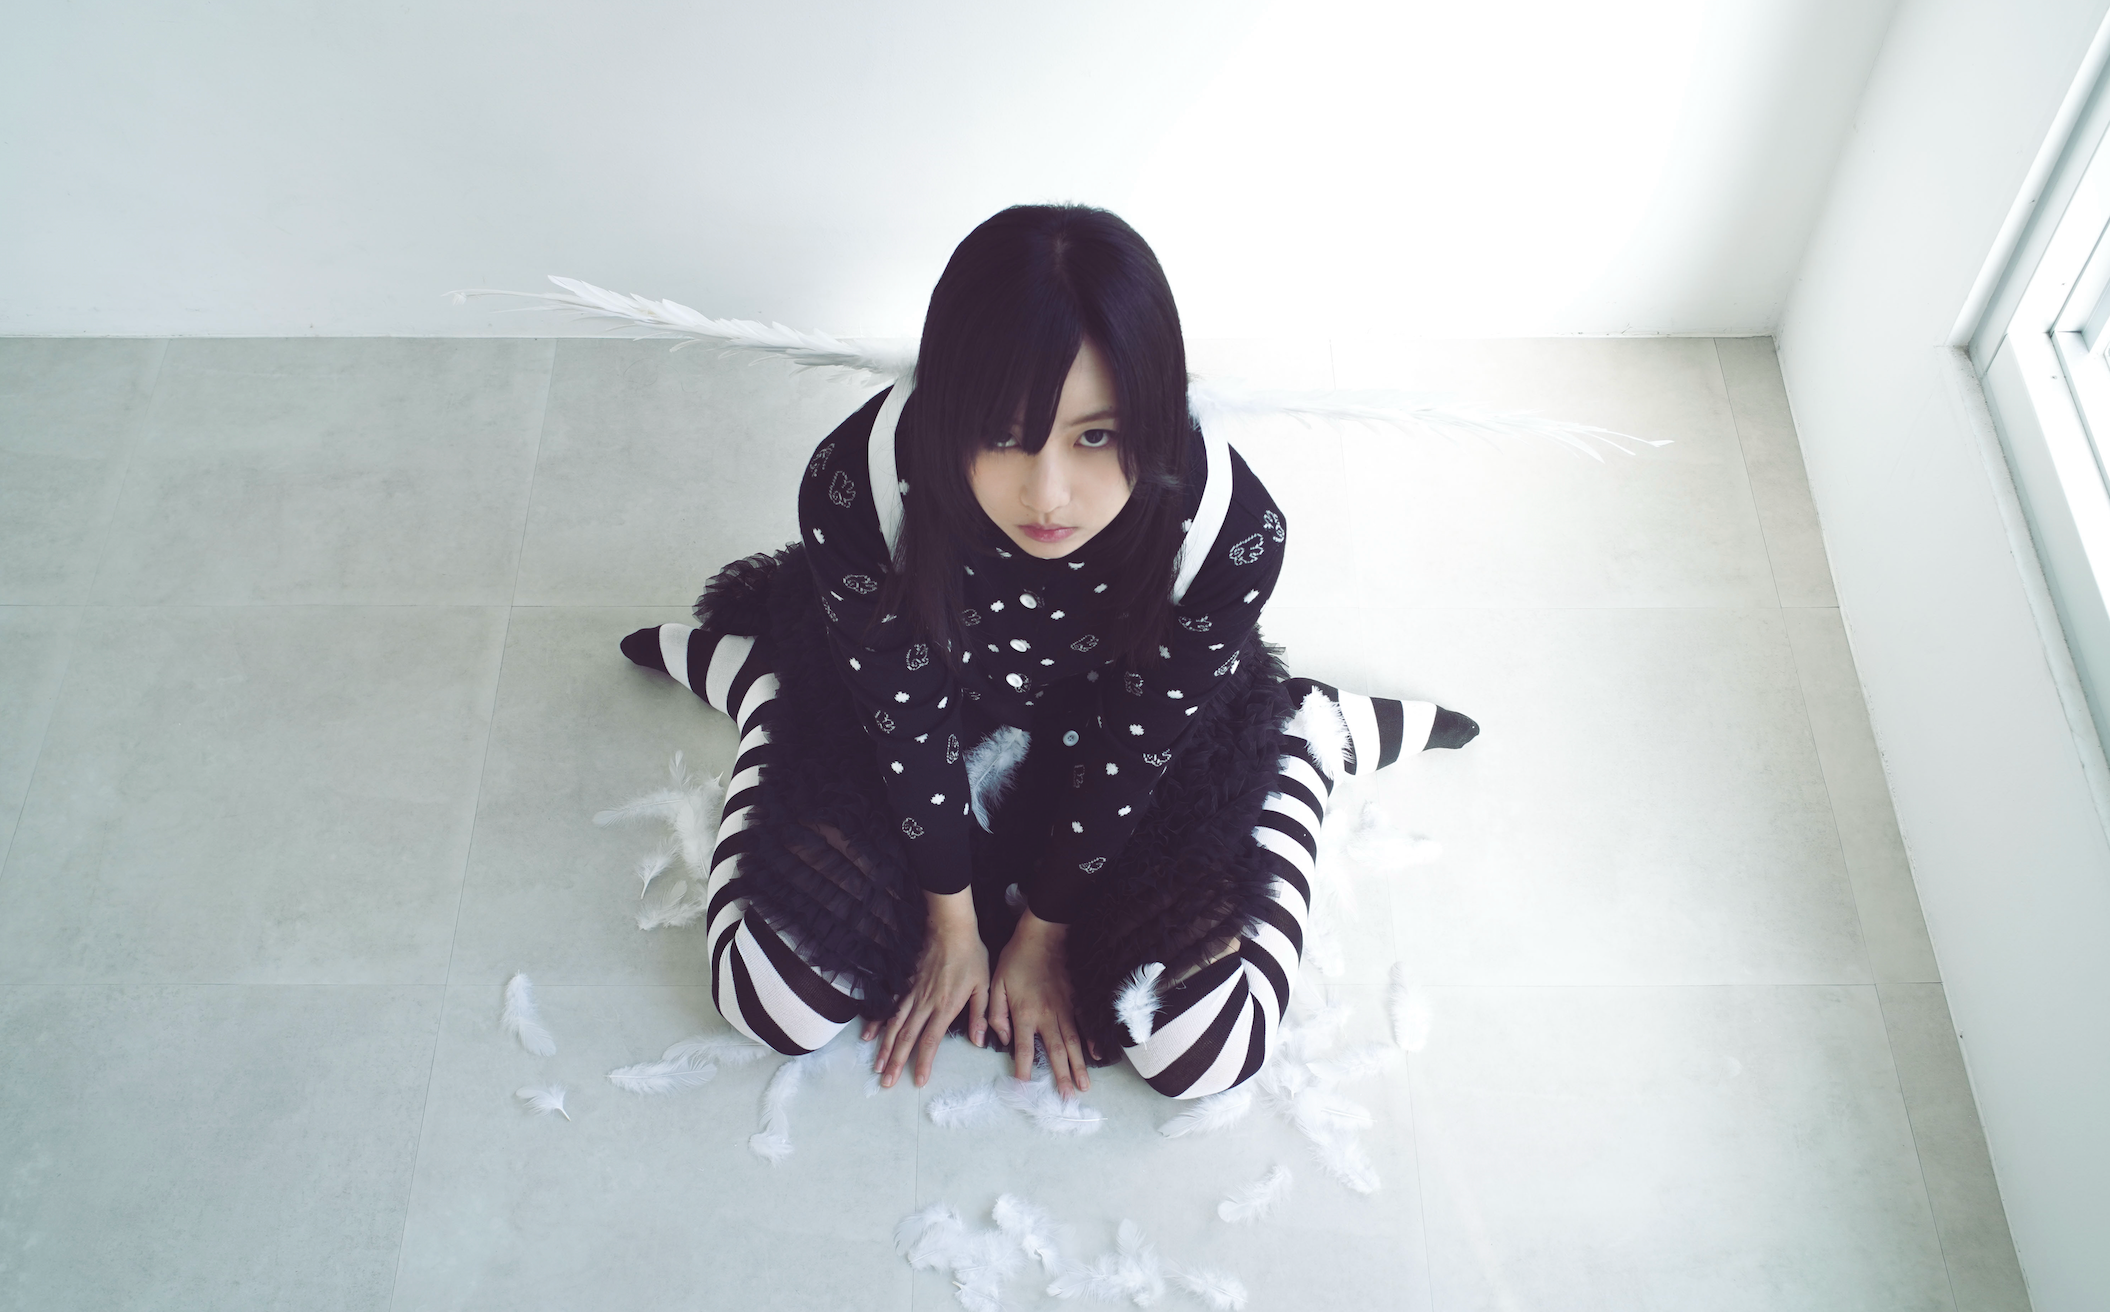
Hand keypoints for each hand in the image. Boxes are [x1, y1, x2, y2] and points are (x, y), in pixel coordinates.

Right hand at [866, 889, 987, 1088]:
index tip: (918, 1081)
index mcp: (946, 1006)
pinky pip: (889, 1006)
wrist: (951, 929)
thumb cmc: (971, 956)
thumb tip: (979, 1041)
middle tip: (887, 1083)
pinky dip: (878, 1022)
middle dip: (896, 1062)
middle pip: (906, 1037)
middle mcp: (925, 1003)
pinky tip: (869, 1035)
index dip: (923, 1062)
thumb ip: (979, 1015)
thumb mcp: (984, 985)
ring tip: (877, 1067)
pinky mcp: (905, 984)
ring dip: (885, 1048)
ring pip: (894, 1025)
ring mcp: (912, 994)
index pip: (931, 1040)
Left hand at [988, 910, 1089, 1096]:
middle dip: (1061, 1076)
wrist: (1042, 934)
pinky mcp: (1076, 999)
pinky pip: (1085, 1023)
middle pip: (1055, 1051)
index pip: (1023, 1048)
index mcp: (1025, 1013)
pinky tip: (1096, 1054)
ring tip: (1084, 1085)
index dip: (1023, 1069)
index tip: (1024, 1088)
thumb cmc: (1016, 958)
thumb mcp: (995, 984)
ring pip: (1073, 1042)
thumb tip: (1003, 1039)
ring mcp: (1065, 1008)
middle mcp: (1047, 1016)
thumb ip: (996, 1014)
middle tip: (1068, 1098)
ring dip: (1078, 1065)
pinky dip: (1091, 1040)